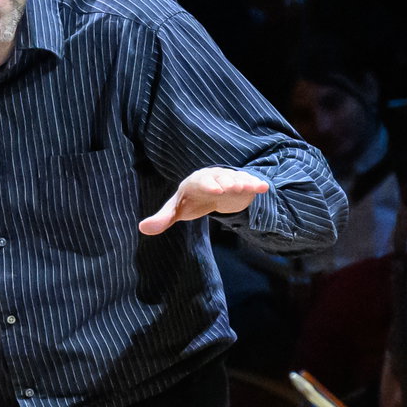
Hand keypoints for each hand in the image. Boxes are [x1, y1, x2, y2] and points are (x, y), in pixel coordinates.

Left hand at [137, 165, 269, 236]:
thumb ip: (162, 218)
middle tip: (232, 187)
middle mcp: (213, 177)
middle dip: (226, 182)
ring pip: (235, 179)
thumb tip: (142, 228)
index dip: (208, 185)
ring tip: (249, 186)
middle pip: (220, 178)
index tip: (215, 191)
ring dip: (242, 182)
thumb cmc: (191, 200)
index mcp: (195, 182)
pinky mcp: (242, 185)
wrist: (212, 191)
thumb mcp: (177, 209)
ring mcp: (229, 180)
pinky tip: (263, 188)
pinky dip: (255, 184)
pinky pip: (249, 182)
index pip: (200, 182)